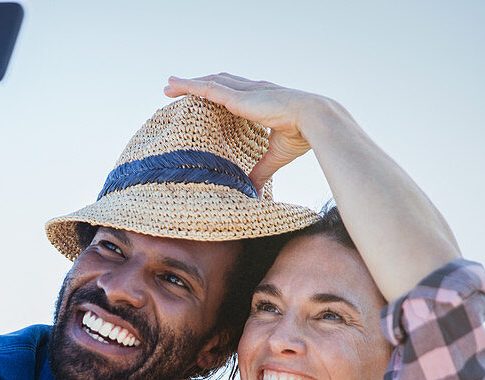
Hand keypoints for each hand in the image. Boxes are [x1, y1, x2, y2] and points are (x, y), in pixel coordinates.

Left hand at [164, 74, 326, 191]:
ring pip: (208, 83)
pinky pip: (207, 88)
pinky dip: (189, 86)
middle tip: (176, 89)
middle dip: (197, 85)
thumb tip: (253, 190)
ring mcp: (244, 92)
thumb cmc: (303, 135)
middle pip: (217, 84)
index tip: (201, 99)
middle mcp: (251, 91)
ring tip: (168, 85)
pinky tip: (175, 84)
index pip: (233, 94)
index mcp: (261, 102)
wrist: (315, 120)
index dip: (216, 95)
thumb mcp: (276, 156)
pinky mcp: (238, 96)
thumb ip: (261, 171)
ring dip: (187, 83)